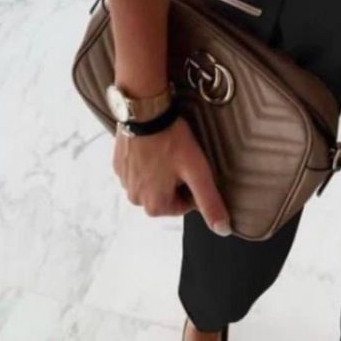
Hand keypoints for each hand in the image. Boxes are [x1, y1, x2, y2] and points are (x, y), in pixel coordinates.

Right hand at [112, 114, 231, 233]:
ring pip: (152, 181)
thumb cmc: (172, 141)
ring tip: (168, 148)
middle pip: (167, 194)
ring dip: (161, 170)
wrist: (144, 111)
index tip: (193, 165)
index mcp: (154, 206)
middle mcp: (135, 199)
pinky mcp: (117, 163)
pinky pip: (137, 169)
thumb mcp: (197, 171)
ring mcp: (123, 181)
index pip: (185, 204)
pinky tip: (154, 144)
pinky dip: (147, 160)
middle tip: (182, 156)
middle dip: (176, 178)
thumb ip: (210, 201)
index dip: (194, 184)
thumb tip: (223, 230)